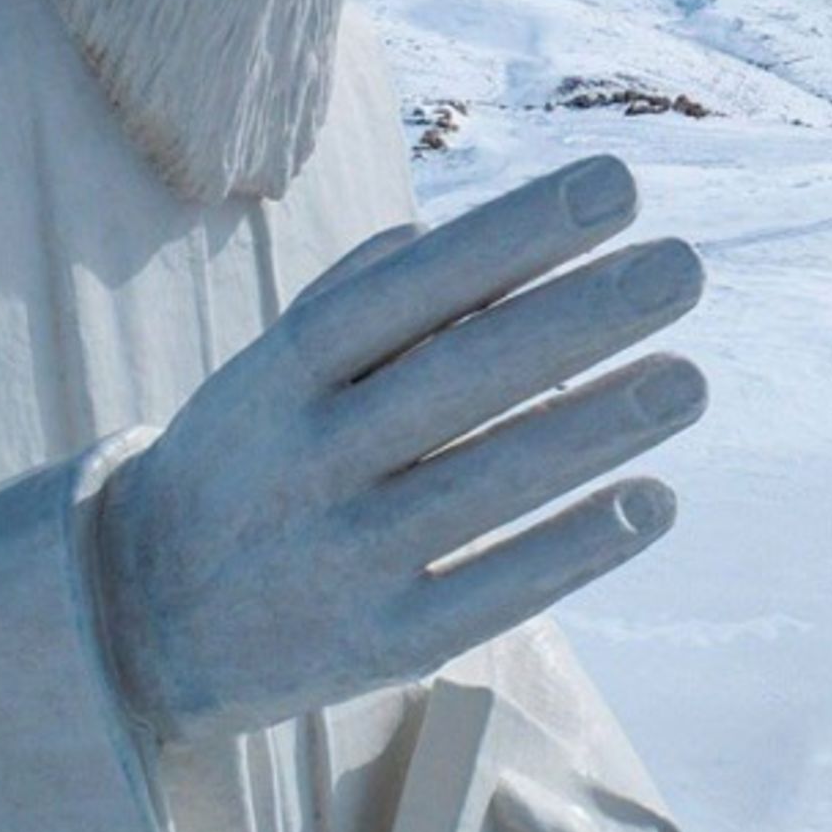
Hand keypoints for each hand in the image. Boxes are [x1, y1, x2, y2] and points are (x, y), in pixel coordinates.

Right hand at [95, 155, 705, 738]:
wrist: (141, 615)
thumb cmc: (249, 456)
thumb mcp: (273, 365)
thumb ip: (359, 294)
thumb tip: (464, 231)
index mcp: (285, 369)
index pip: (408, 286)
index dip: (513, 235)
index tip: (617, 186)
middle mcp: (308, 456)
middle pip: (457, 376)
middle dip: (578, 316)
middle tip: (684, 266)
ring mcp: (339, 556)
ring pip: (484, 483)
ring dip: (596, 428)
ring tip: (690, 379)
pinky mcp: (376, 646)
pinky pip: (489, 594)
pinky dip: (573, 550)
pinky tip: (653, 503)